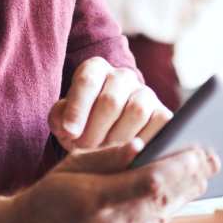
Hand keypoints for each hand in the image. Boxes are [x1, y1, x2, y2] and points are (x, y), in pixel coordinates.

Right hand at [2, 139, 219, 222]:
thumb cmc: (51, 195)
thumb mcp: (73, 166)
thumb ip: (109, 156)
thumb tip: (142, 145)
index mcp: (93, 201)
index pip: (149, 182)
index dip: (179, 167)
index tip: (199, 151)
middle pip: (162, 202)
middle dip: (190, 179)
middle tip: (211, 159)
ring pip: (160, 218)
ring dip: (183, 195)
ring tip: (201, 173)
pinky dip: (165, 211)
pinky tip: (177, 193)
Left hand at [49, 57, 171, 150]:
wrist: (104, 137)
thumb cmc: (80, 127)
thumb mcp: (63, 121)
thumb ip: (60, 118)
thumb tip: (69, 126)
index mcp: (95, 69)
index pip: (87, 81)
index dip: (78, 108)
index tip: (70, 133)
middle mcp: (122, 76)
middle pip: (111, 100)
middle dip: (95, 130)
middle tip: (85, 149)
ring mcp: (145, 93)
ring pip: (137, 111)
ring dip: (118, 138)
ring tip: (105, 152)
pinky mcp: (162, 112)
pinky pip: (160, 123)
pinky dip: (144, 141)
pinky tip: (128, 153)